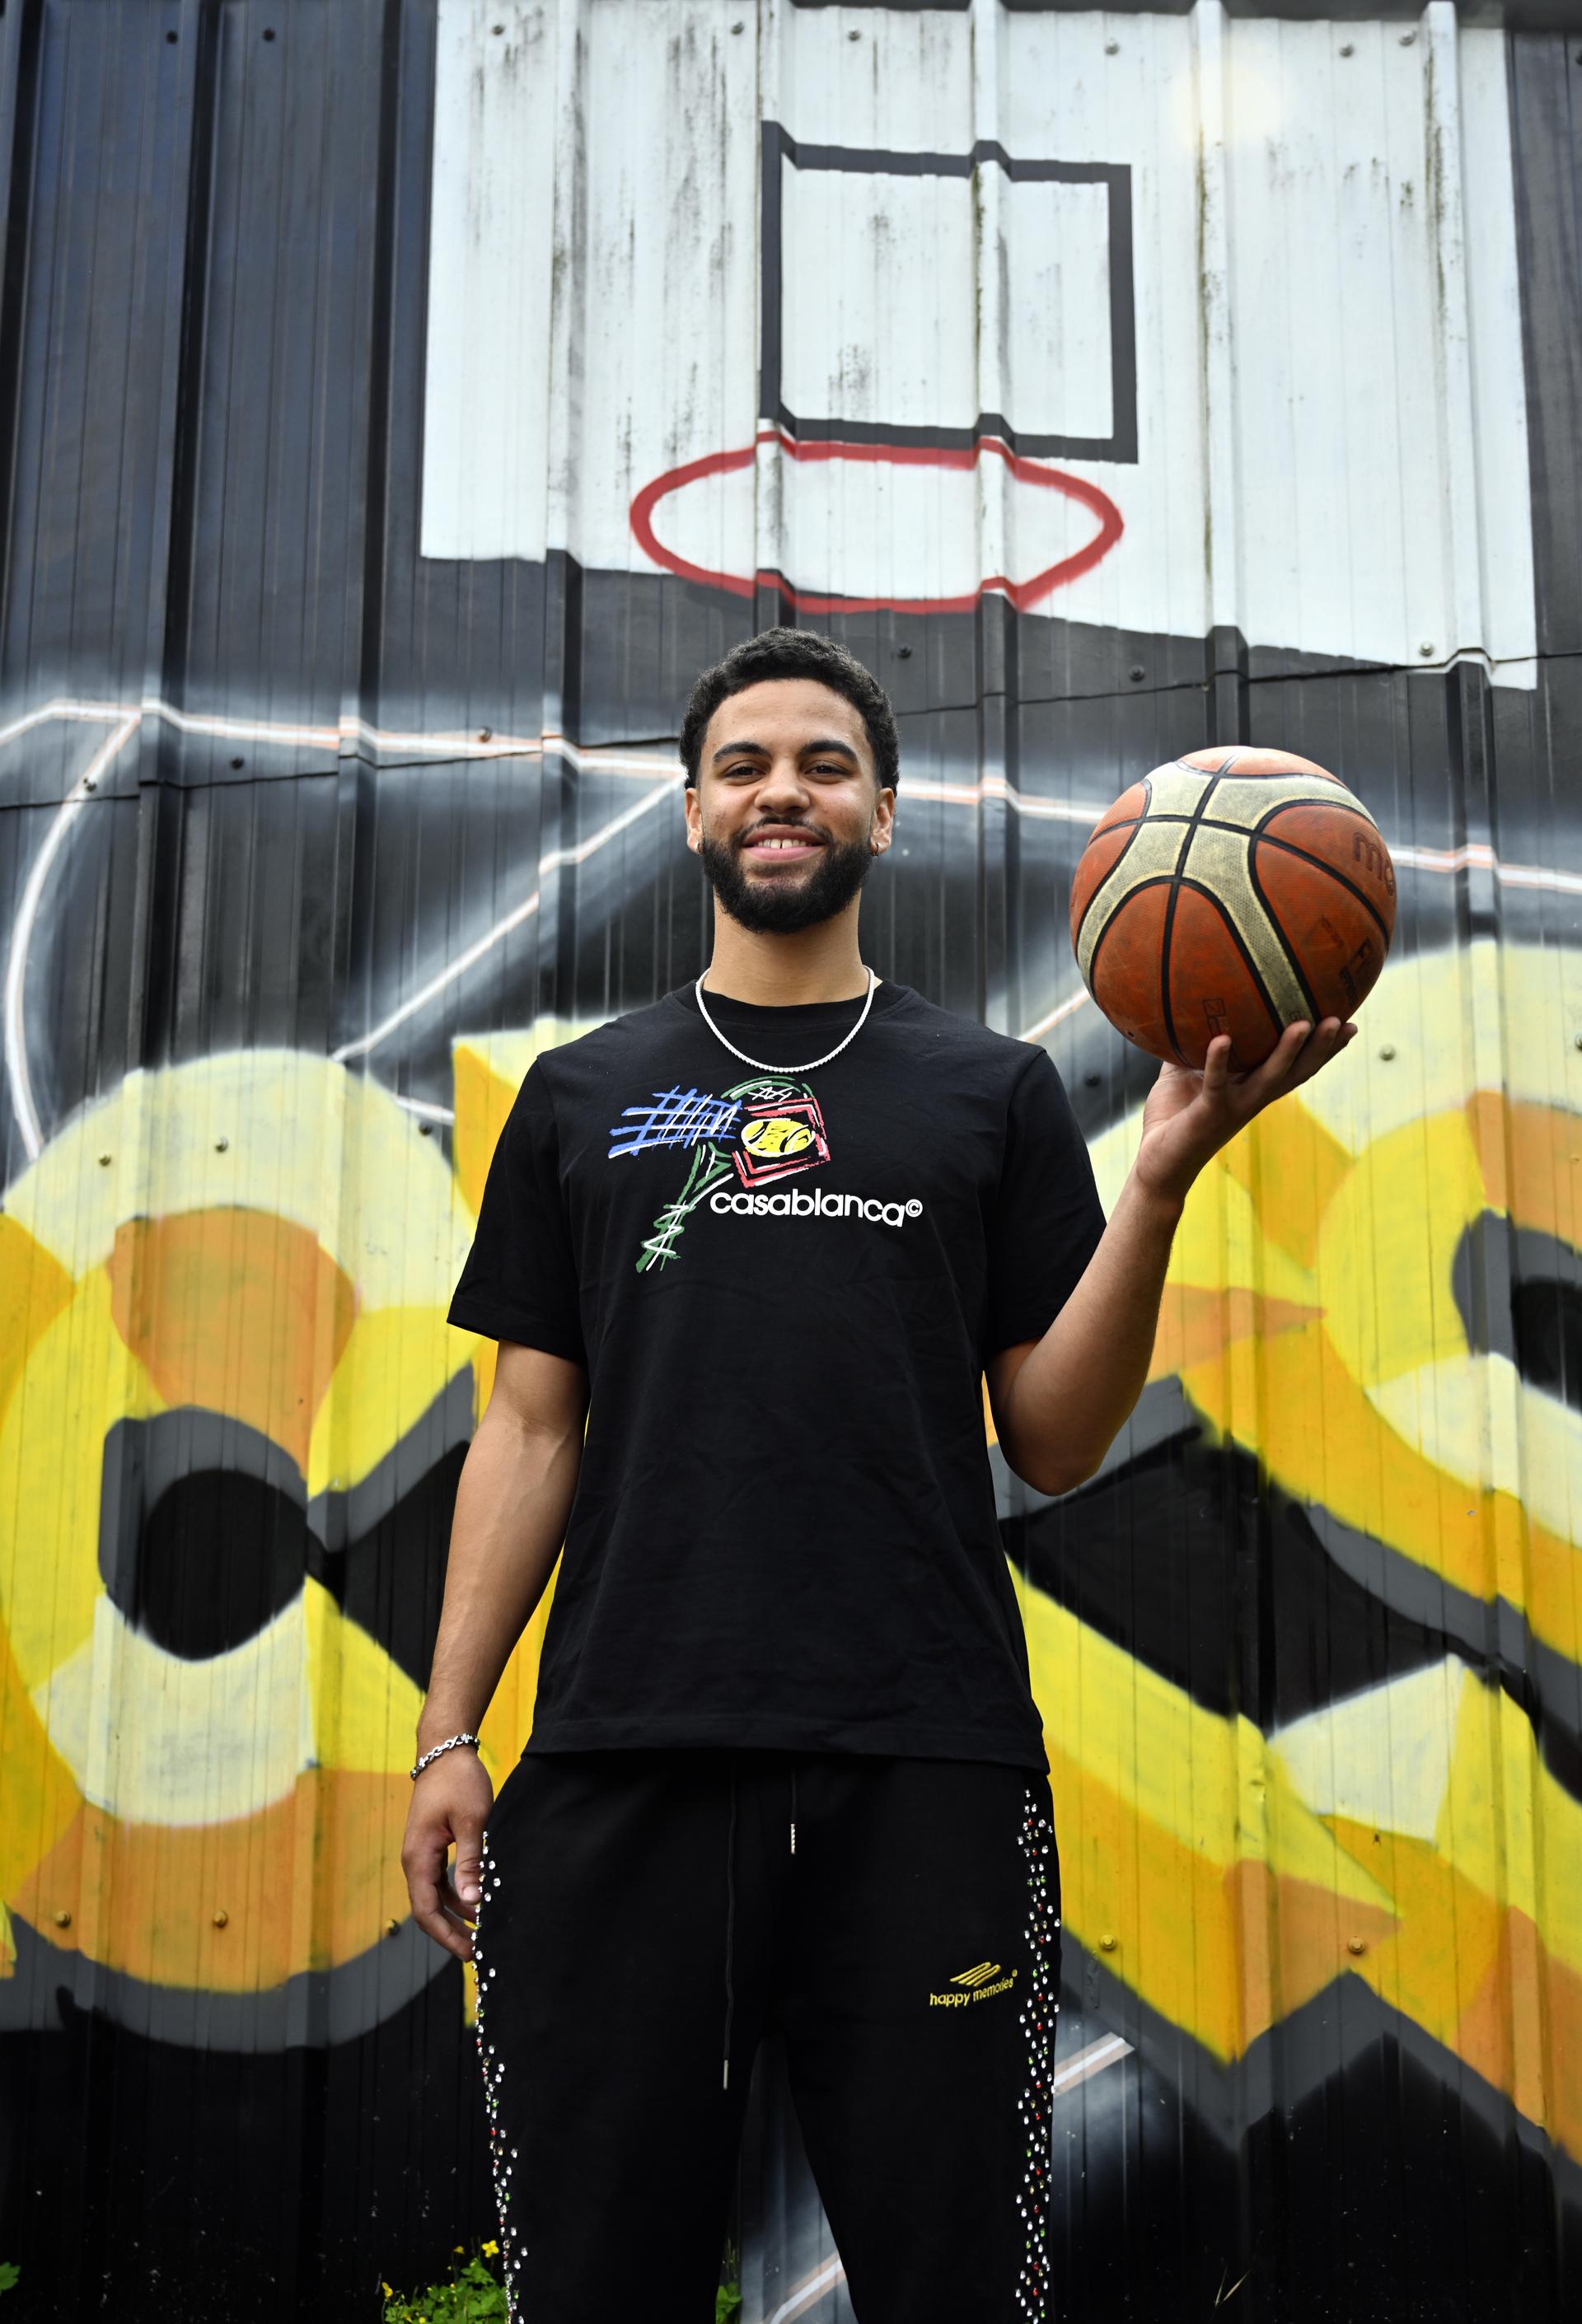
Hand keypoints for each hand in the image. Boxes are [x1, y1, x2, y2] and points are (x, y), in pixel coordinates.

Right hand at [401, 1749, 494, 1960]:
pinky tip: (477, 1902)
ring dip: (456, 1915)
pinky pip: (441, 1880)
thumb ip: (471, 1861)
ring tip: (482, 1933)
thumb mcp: (472, 1820)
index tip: (468, 1953)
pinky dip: (457, 1895)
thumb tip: (473, 1901)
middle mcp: (414, 1859)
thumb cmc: (458, 1781)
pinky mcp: (432, 1846)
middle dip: (451, 1932)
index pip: (426, 1910)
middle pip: (428, 1909)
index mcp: (418, 1857)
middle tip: (477, 1953)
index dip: (446, 1935)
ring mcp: (422, 1853)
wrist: (444, 1750)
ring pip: (435, 1896)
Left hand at [1132, 1017, 1356, 1207]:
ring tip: (1303, 1024)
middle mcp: (1252, 1099)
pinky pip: (1216, 1084)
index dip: (1324, 1049)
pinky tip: (1223, 1039)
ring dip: (1287, 1052)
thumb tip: (1189, 1006)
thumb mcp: (1183, 1073)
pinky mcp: (1209, 1114)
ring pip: (1270, 1078)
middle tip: (1341, 1021)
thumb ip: (1192, 1044)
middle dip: (1321, 1048)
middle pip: (1297, 1072)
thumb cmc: (1173, 1118)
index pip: (1297, 1067)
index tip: (1349, 1025)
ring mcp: (1234, 1108)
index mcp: (1253, 1089)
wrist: (1157, 1163)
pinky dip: (1219, 1061)